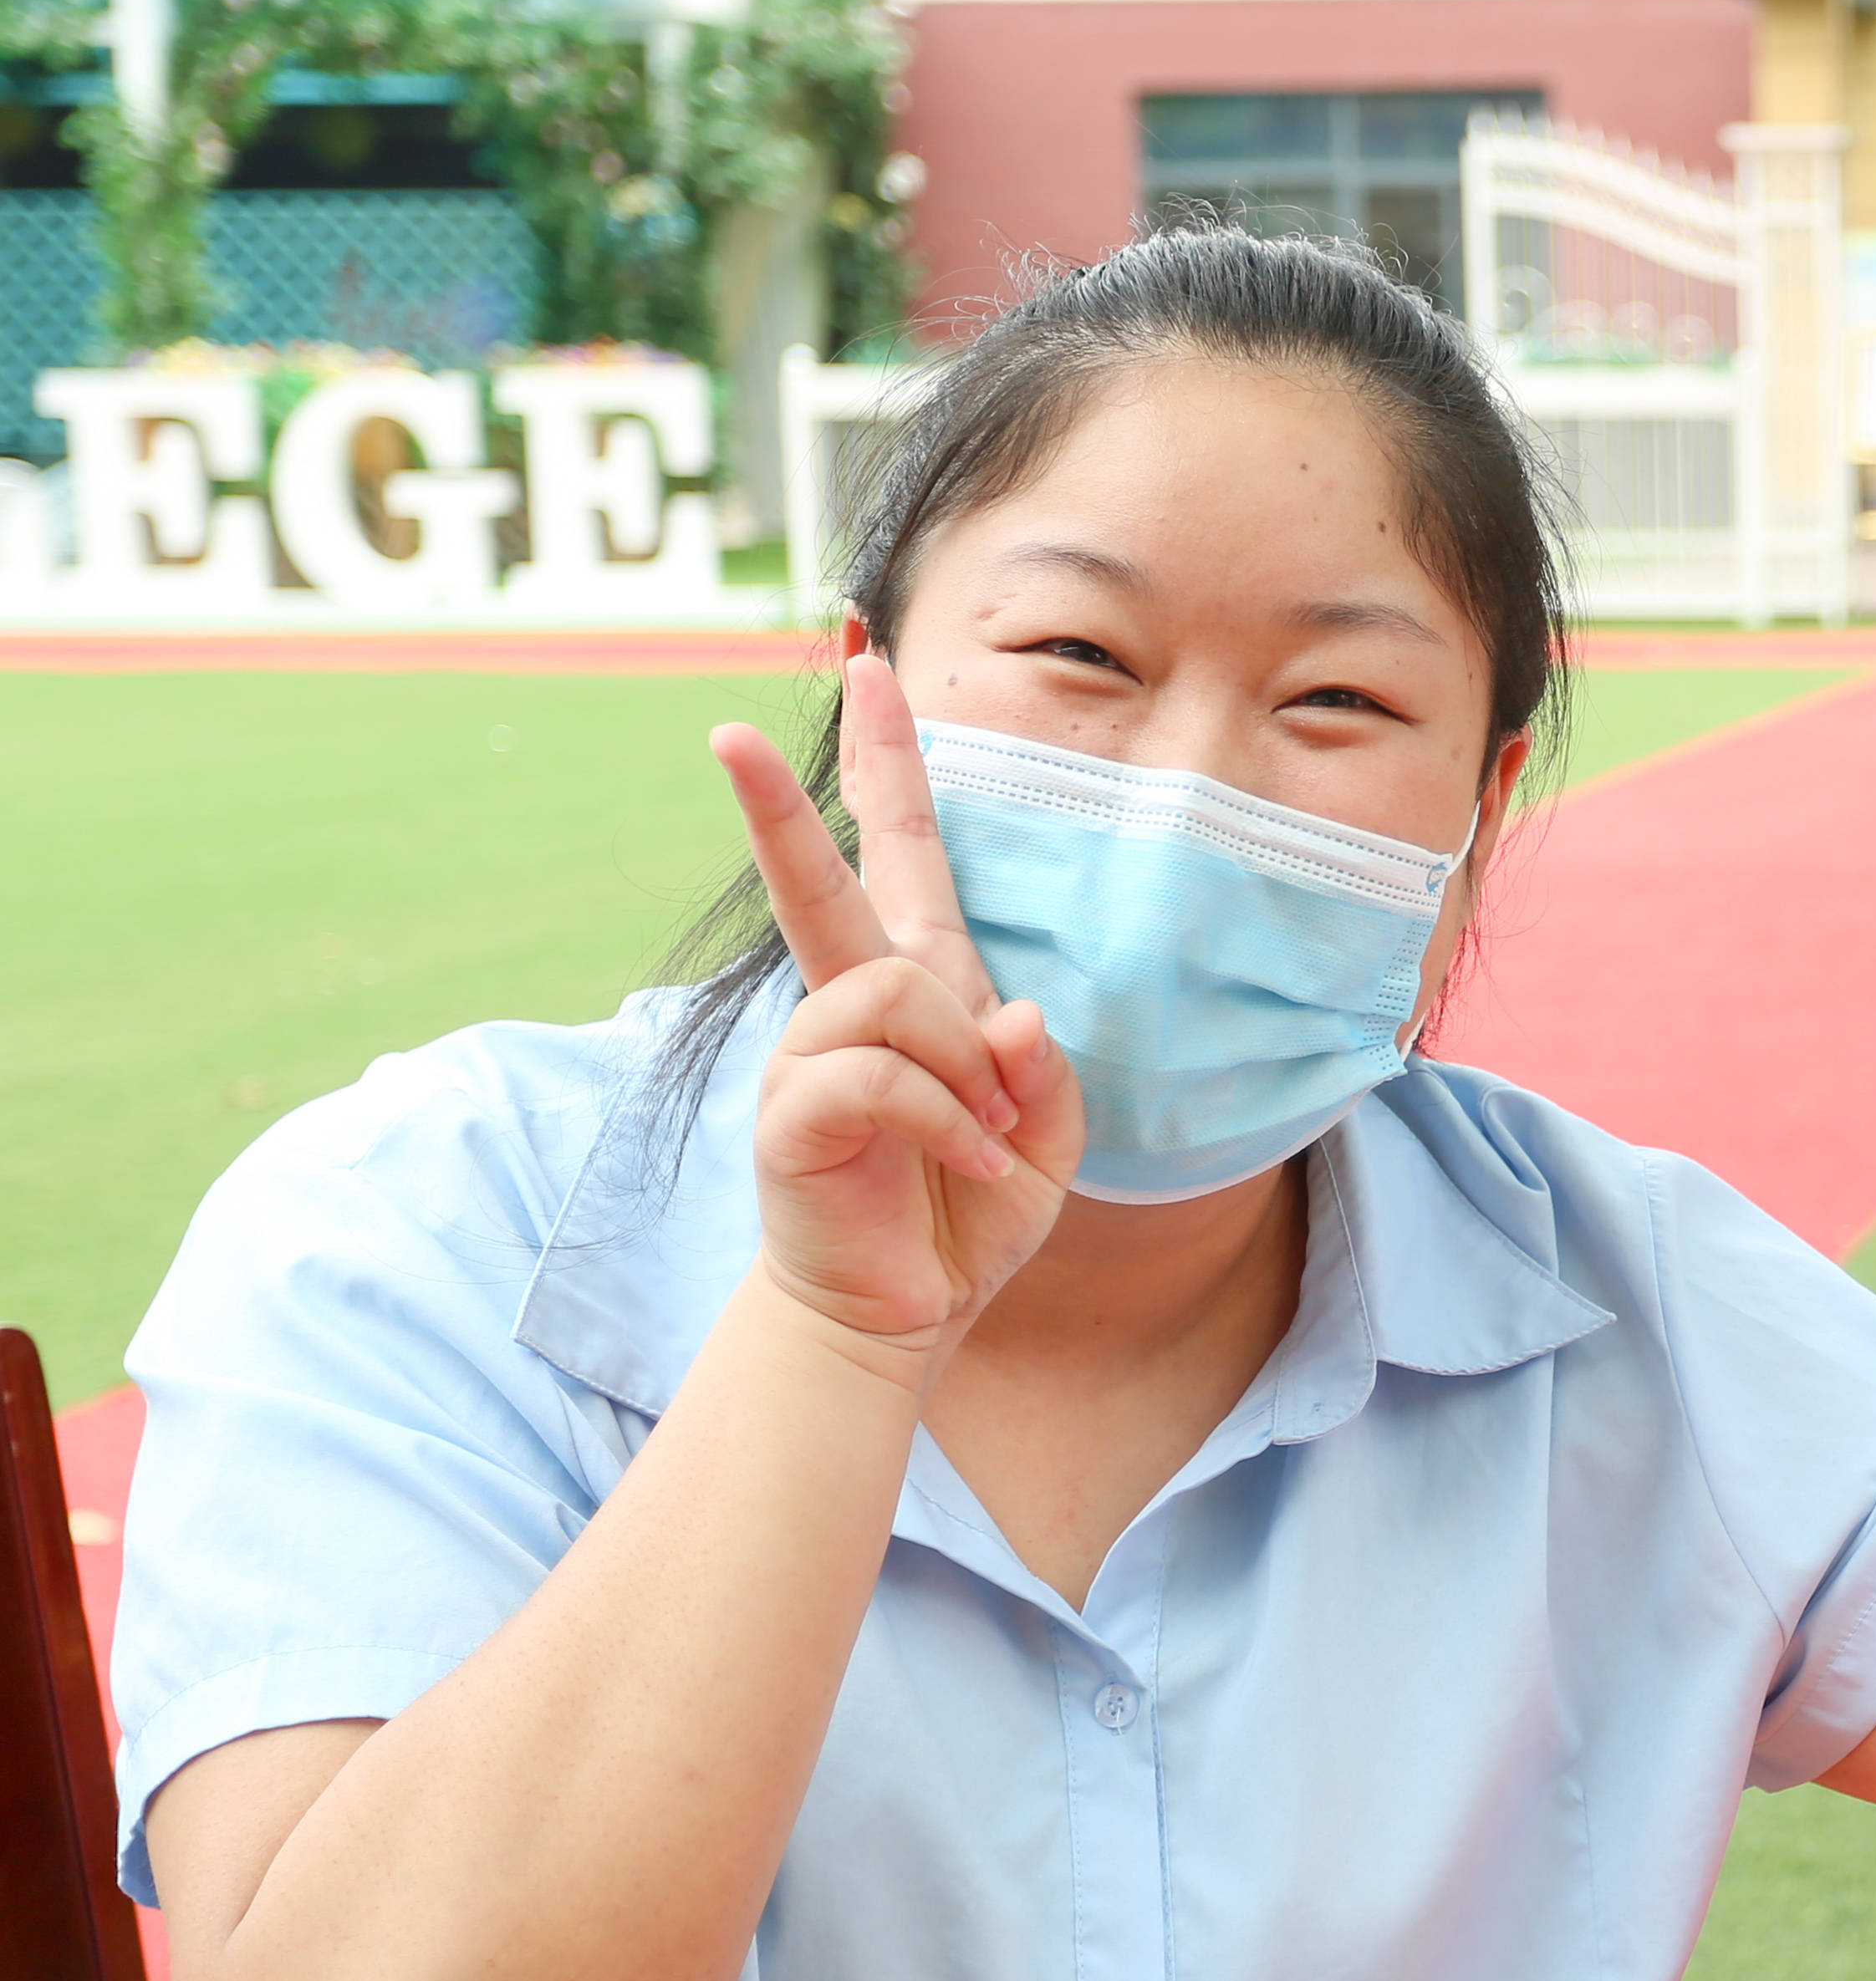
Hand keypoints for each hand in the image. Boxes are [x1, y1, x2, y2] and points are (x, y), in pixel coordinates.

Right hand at [713, 654, 1081, 1371]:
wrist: (904, 1313)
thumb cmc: (967, 1215)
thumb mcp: (1046, 1135)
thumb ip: (1042, 1069)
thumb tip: (1011, 1013)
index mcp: (921, 988)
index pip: (903, 854)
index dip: (888, 764)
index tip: (873, 667)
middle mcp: (855, 1006)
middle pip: (824, 883)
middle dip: (790, 802)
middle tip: (724, 731)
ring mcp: (812, 1056)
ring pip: (901, 997)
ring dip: (967, 1071)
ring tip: (986, 1140)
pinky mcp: (794, 1113)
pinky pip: (883, 1077)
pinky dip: (949, 1123)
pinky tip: (972, 1169)